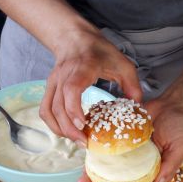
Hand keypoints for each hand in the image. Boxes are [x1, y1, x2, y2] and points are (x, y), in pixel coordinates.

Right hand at [39, 29, 141, 144]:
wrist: (75, 38)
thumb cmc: (100, 51)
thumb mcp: (123, 64)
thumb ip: (132, 86)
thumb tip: (137, 108)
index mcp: (83, 67)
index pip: (71, 89)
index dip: (74, 109)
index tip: (83, 125)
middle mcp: (64, 75)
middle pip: (58, 106)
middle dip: (69, 129)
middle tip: (84, 143)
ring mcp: (53, 82)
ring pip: (49, 110)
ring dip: (60, 129)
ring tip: (77, 140)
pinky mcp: (49, 88)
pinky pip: (45, 110)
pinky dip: (53, 124)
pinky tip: (66, 132)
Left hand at [77, 97, 182, 181]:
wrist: (171, 105)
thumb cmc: (179, 127)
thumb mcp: (180, 148)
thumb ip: (170, 166)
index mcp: (156, 173)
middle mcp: (141, 168)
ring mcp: (130, 157)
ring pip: (111, 173)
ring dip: (96, 178)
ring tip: (82, 181)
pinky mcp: (121, 143)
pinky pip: (108, 153)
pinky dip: (96, 157)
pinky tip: (86, 159)